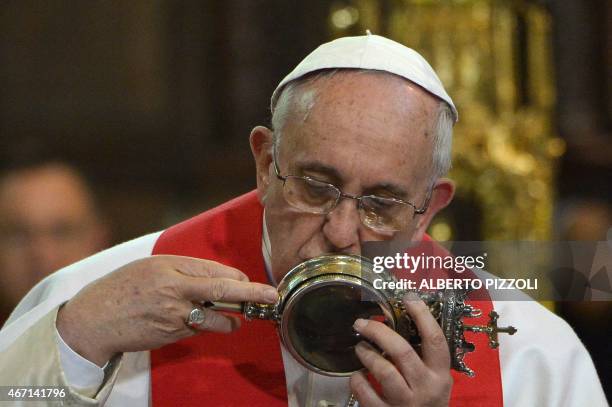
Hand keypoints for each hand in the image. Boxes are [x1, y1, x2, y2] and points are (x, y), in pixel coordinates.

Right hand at [56, 255, 277, 365]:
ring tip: (235, 319)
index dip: (238, 279)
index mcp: (169, 268)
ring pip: (215, 320)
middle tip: (271, 295)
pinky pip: (197, 331)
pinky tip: (191, 321)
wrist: (93, 320)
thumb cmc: (122, 287)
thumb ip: (185, 270)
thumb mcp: (152, 267)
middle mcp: (174, 291)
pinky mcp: (171, 336)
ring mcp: (173, 317)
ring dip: (231, 320)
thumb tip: (220, 279)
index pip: (215, 272)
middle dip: (251, 293)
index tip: (251, 282)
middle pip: (221, 291)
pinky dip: (203, 326)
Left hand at [350, 293, 451, 405]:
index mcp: (441, 375)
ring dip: (367, 354)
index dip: (422, 316)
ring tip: (360, 347)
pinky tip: (356, 375)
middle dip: (379, 332)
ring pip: (384, 370)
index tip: (408, 298)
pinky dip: (357, 381)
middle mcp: (426, 388)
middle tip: (362, 323)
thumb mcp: (435, 381)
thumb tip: (403, 320)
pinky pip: (365, 393)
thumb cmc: (427, 402)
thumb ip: (424, 358)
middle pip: (402, 351)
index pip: (435, 339)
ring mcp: (406, 403)